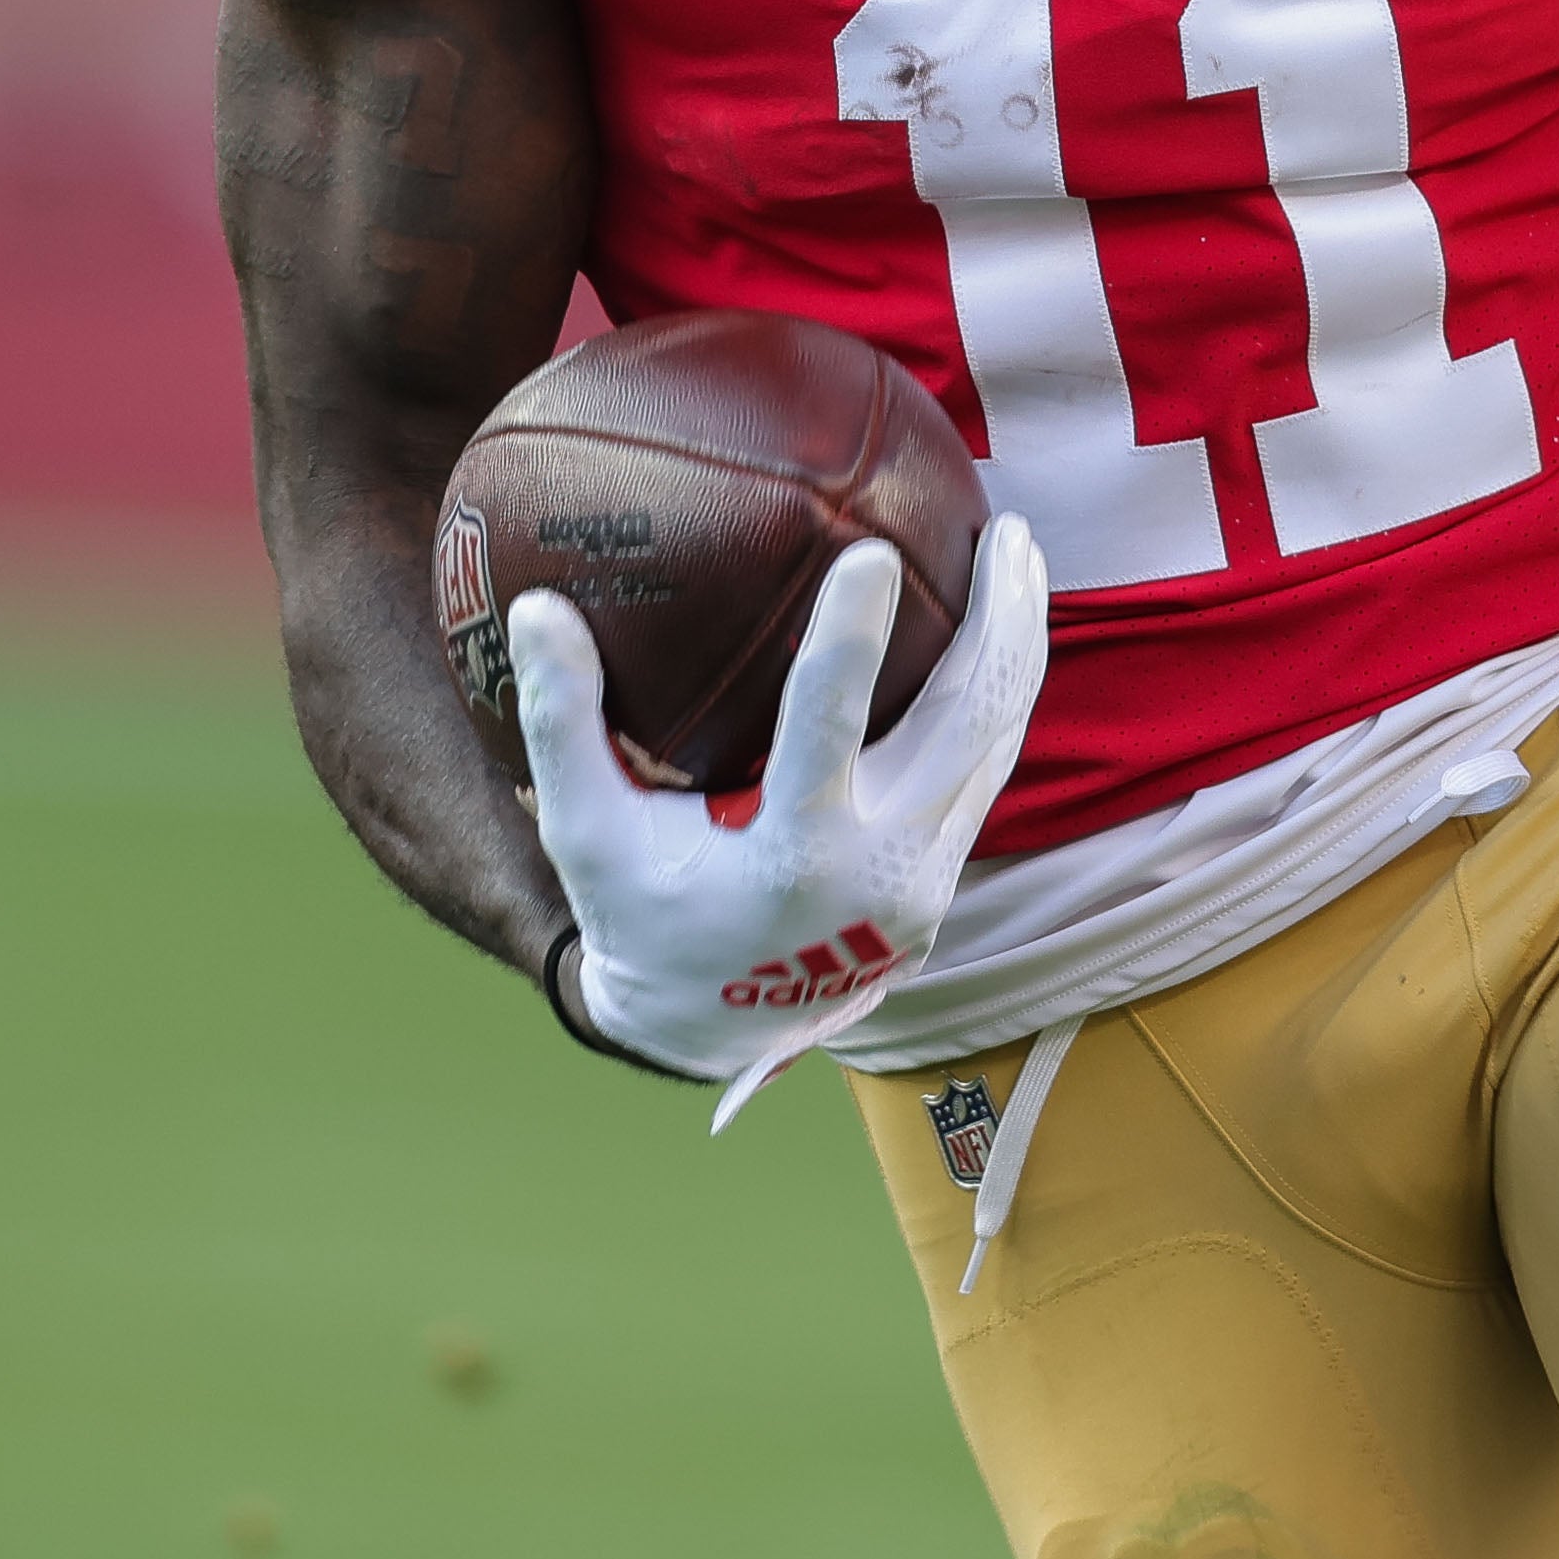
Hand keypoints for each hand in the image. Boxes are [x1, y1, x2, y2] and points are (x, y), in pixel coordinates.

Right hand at [514, 519, 1049, 1096]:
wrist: (709, 1032)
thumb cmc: (641, 919)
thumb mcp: (587, 834)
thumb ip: (564, 724)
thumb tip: (537, 607)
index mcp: (792, 861)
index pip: (828, 734)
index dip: (851, 642)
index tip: (872, 552)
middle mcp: (878, 874)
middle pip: (964, 730)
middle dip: (999, 624)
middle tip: (1006, 527)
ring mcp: (923, 884)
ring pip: (995, 745)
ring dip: (1016, 647)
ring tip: (1021, 554)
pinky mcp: (940, 884)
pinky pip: (985, 771)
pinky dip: (998, 696)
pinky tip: (997, 632)